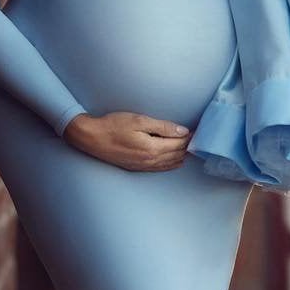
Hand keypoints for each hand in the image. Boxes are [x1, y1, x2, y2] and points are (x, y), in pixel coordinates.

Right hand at [64, 110, 191, 170]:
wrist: (91, 138)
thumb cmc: (113, 126)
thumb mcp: (139, 120)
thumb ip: (163, 127)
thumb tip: (183, 131)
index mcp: (152, 148)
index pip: (179, 143)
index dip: (190, 137)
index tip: (199, 130)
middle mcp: (150, 160)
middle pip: (177, 154)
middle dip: (189, 146)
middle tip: (198, 137)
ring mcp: (144, 166)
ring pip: (171, 163)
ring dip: (182, 155)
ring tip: (190, 147)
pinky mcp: (138, 168)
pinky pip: (161, 168)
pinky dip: (171, 163)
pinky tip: (176, 159)